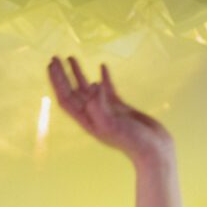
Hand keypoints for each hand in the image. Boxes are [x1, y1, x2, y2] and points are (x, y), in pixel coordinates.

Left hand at [47, 57, 173, 167]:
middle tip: (54, 57)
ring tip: (71, 58)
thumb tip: (93, 86)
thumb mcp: (111, 126)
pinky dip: (103, 77)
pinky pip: (108, 89)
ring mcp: (107, 110)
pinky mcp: (120, 108)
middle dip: (62, 74)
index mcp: (87, 121)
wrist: (154, 150)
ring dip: (78, 73)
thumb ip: (98, 107)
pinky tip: (102, 66)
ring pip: (87, 88)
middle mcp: (94, 115)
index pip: (65, 98)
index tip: (51, 65)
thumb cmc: (133, 142)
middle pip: (72, 91)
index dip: (57, 82)